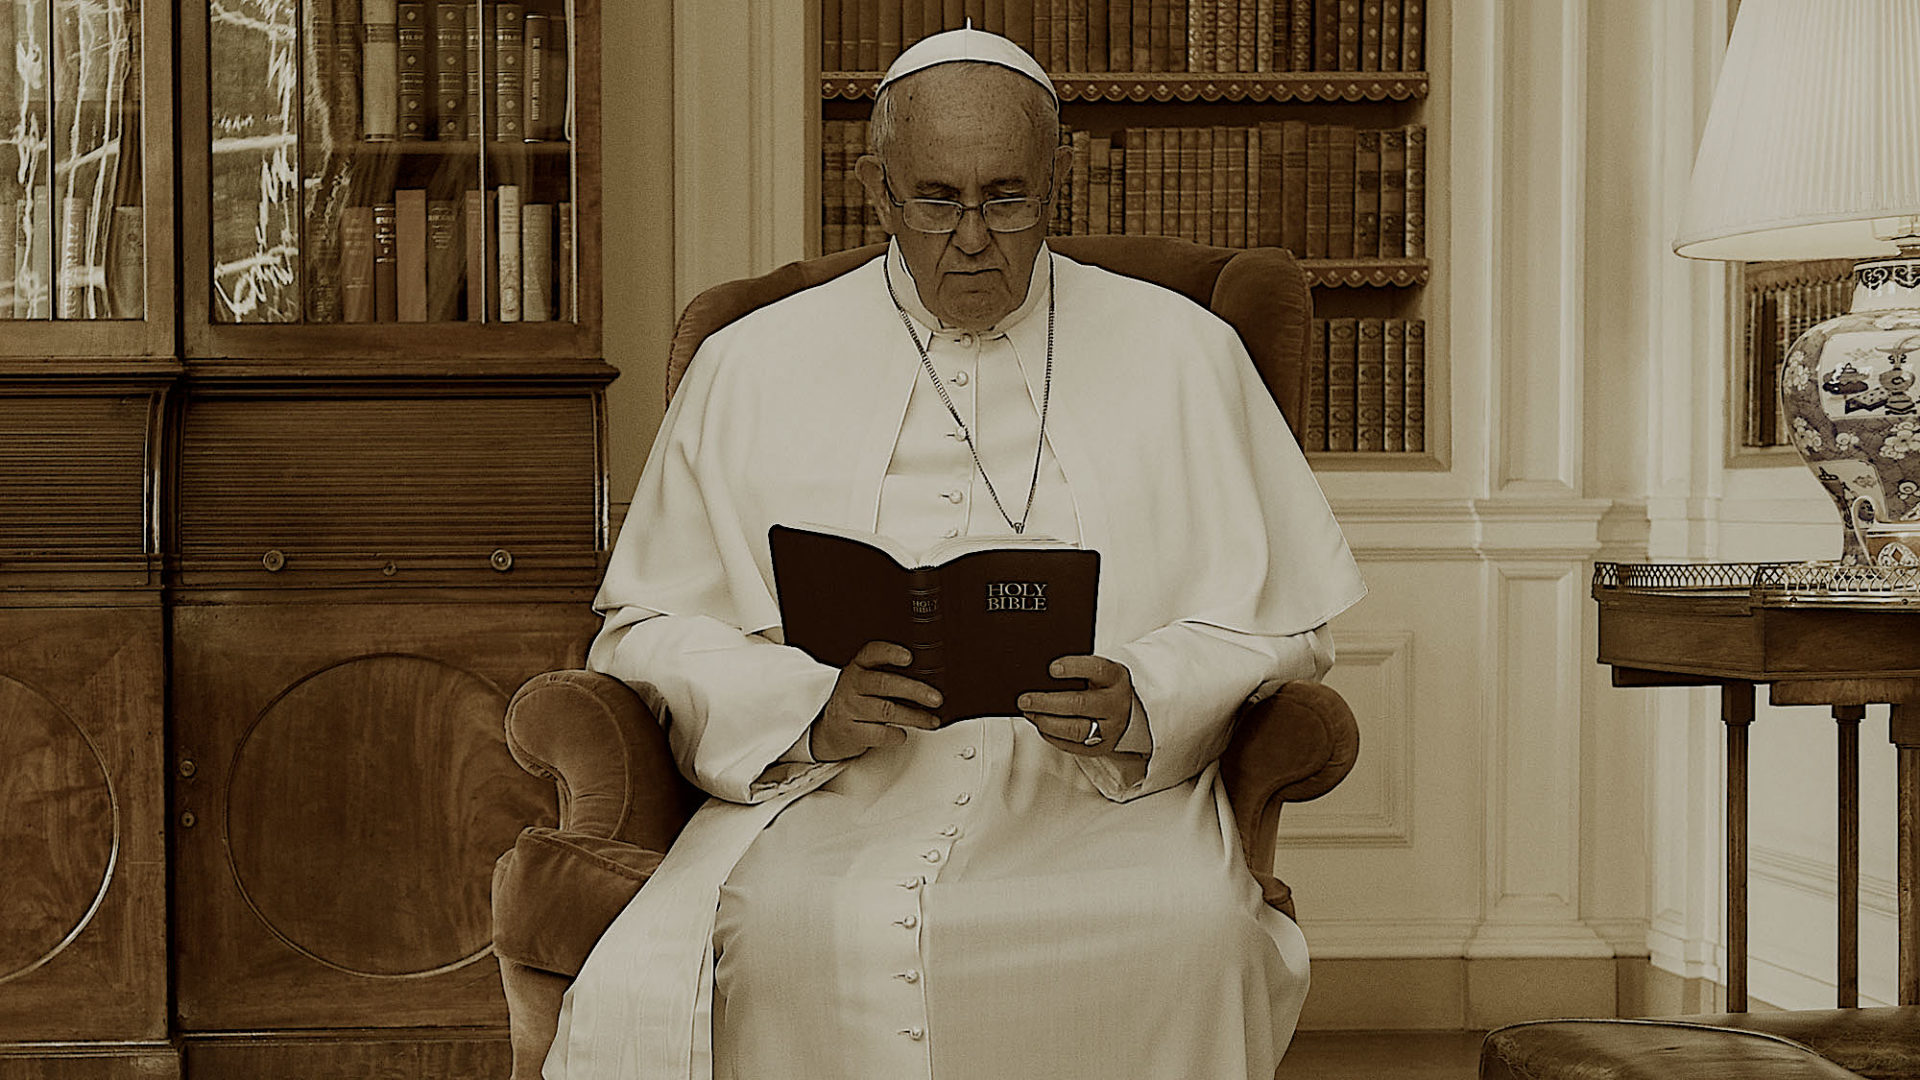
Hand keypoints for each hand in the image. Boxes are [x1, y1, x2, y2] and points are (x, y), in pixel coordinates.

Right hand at [810, 641, 943, 761]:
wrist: (830, 730)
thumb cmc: (859, 702)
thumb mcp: (868, 681)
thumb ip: (890, 676)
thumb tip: (930, 682)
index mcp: (858, 667)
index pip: (872, 653)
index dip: (890, 653)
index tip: (909, 657)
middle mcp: (852, 684)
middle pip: (884, 683)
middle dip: (914, 691)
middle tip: (936, 699)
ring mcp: (849, 708)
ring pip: (886, 711)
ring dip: (915, 717)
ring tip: (931, 720)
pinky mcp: (850, 731)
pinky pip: (879, 734)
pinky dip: (896, 735)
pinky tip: (903, 734)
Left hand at [1018, 655, 1131, 756]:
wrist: (1121, 708)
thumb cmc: (1099, 685)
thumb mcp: (1095, 672)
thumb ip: (1074, 671)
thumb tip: (1037, 677)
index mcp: (1116, 677)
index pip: (1097, 669)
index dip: (1074, 668)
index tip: (1051, 668)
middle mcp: (1117, 703)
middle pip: (1080, 703)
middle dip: (1047, 702)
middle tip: (1025, 700)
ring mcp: (1112, 728)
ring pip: (1076, 729)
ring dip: (1047, 722)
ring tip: (1029, 713)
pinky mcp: (1102, 746)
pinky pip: (1073, 745)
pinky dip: (1052, 736)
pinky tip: (1040, 725)